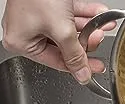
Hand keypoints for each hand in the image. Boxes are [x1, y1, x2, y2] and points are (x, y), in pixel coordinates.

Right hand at [1, 0, 116, 83]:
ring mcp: (35, 17)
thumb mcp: (61, 31)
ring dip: (89, 27)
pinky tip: (99, 15)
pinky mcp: (45, 5)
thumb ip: (75, 55)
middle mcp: (26, 31)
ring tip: (103, 25)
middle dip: (86, 41)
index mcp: (22, 43)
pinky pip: (67, 14)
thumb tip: (82, 75)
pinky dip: (84, 14)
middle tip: (99, 39)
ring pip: (68, 29)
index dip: (81, 66)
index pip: (58, 62)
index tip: (97, 66)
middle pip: (65, 46)